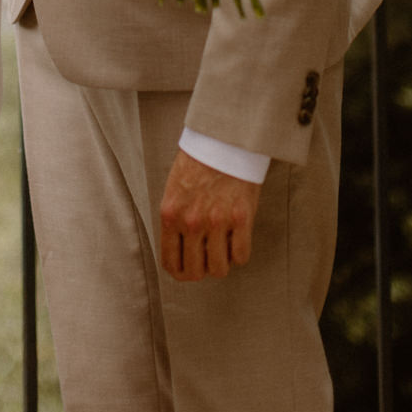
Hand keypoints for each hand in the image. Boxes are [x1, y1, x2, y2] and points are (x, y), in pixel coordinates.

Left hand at [159, 150, 260, 281]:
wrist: (222, 139)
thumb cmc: (198, 162)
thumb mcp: (174, 190)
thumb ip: (175, 220)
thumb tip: (181, 251)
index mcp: (170, 214)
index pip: (171, 263)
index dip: (181, 272)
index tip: (188, 270)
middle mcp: (191, 222)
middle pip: (196, 272)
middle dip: (203, 270)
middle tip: (208, 259)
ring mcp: (217, 221)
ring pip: (220, 269)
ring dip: (222, 262)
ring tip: (223, 246)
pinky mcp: (241, 218)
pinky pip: (241, 256)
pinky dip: (240, 253)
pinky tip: (237, 238)